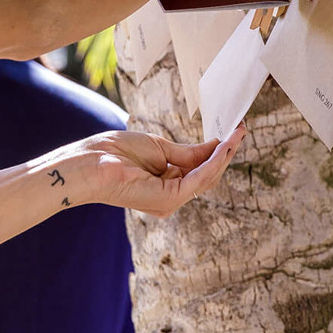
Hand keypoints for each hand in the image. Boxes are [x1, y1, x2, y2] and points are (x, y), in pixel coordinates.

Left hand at [62, 127, 246, 215]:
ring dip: (223, 155)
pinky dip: (212, 163)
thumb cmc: (117, 153)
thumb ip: (188, 153)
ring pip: (206, 178)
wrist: (92, 162)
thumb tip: (213, 148)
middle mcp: (170, 197)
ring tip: (236, 135)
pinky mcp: (169, 199)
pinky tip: (222, 147)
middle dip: (225, 153)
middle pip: (207, 176)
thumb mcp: (160, 148)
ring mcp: (170, 201)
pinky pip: (198, 179)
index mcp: (166, 186)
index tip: (231, 134)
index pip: (199, 171)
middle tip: (240, 131)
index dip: (216, 153)